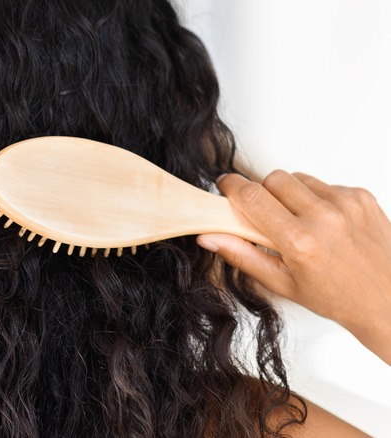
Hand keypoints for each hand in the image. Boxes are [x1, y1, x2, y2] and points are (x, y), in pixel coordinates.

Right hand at [197, 171, 390, 364]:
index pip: (253, 196)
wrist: (387, 300)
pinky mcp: (361, 197)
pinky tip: (323, 223)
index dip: (232, 187)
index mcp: (299, 242)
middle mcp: (324, 217)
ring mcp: (346, 204)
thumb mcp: (281, 283)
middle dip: (262, 192)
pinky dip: (316, 198)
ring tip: (297, 221)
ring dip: (289, 194)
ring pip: (298, 178)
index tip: (225, 185)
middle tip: (264, 215)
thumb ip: (241, 255)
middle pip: (273, 179)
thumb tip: (208, 237)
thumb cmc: (336, 296)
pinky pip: (324, 184)